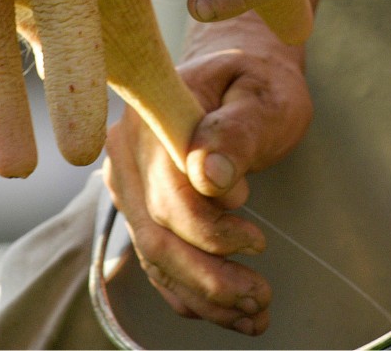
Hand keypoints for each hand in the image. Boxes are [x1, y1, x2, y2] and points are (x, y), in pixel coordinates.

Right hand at [103, 39, 311, 335]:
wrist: (239, 76)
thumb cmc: (257, 83)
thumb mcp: (262, 97)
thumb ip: (237, 133)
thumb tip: (211, 177)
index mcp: (152, 120)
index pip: (170, 195)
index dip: (212, 230)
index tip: (259, 241)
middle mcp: (127, 155)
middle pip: (157, 236)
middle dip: (211, 279)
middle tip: (263, 297)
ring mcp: (129, 186)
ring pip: (156, 258)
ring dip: (205, 296)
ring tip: (257, 313)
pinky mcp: (141, 210)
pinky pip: (159, 263)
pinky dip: (193, 295)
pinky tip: (233, 312)